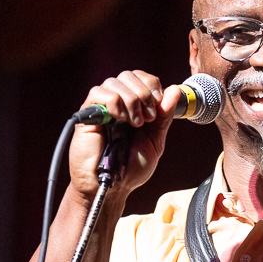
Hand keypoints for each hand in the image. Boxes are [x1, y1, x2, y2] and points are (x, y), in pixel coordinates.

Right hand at [69, 71, 186, 198]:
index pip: (141, 78)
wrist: (112, 186)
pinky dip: (114, 102)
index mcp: (134, 107)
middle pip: (128, 75)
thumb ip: (164, 116)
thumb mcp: (155, 141)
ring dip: (131, 100)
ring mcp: (101, 108)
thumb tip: (175, 89)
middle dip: (143, 93)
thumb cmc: (131, 169)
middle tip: (147, 118)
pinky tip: (119, 119)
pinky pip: (98, 93)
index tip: (157, 106)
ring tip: (133, 124)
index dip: (151, 86)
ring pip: (114, 82)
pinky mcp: (87, 114)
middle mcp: (117, 104)